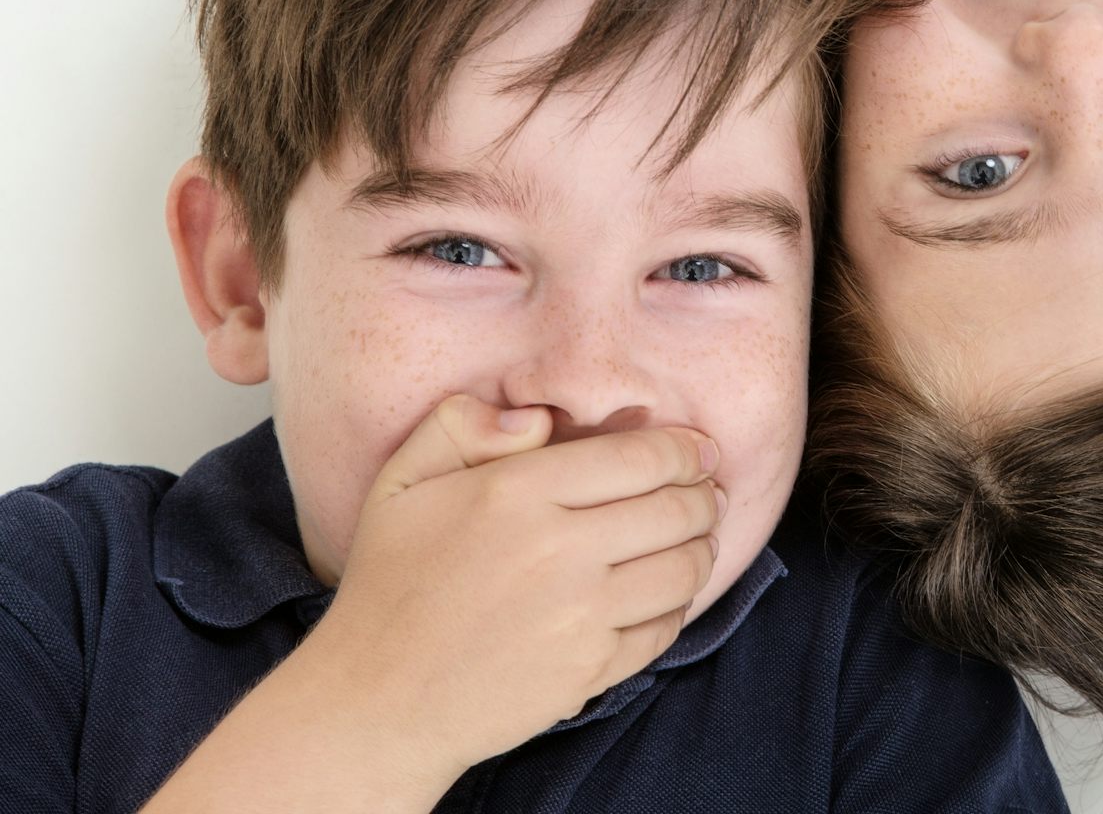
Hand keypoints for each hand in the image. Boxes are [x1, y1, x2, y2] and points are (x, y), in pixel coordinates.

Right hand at [300, 393, 722, 776]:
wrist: (377, 701)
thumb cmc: (391, 582)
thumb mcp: (402, 481)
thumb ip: (462, 424)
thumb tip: (538, 418)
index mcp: (515, 493)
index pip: (642, 458)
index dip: (686, 450)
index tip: (700, 450)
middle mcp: (558, 550)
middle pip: (678, 509)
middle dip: (705, 496)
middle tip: (708, 493)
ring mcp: (580, 615)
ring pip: (685, 567)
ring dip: (702, 548)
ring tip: (696, 538)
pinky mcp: (590, 669)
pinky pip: (666, 626)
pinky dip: (678, 605)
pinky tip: (663, 592)